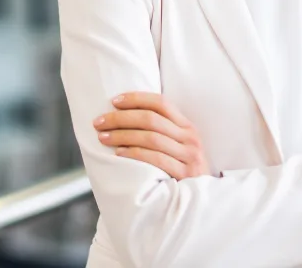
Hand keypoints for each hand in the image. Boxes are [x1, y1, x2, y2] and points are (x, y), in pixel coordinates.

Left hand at [95, 92, 210, 179]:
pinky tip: (119, 154)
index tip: (114, 101)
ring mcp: (189, 156)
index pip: (161, 103)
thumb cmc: (182, 171)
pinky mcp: (185, 174)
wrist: (202, 202)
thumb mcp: (178, 146)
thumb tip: (124, 116)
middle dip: (121, 118)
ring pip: (151, 138)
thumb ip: (161, 132)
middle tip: (99, 121)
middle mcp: (190, 138)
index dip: (136, 99)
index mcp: (187, 126)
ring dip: (123, 135)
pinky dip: (135, 154)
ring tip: (103, 137)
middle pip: (151, 119)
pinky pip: (156, 159)